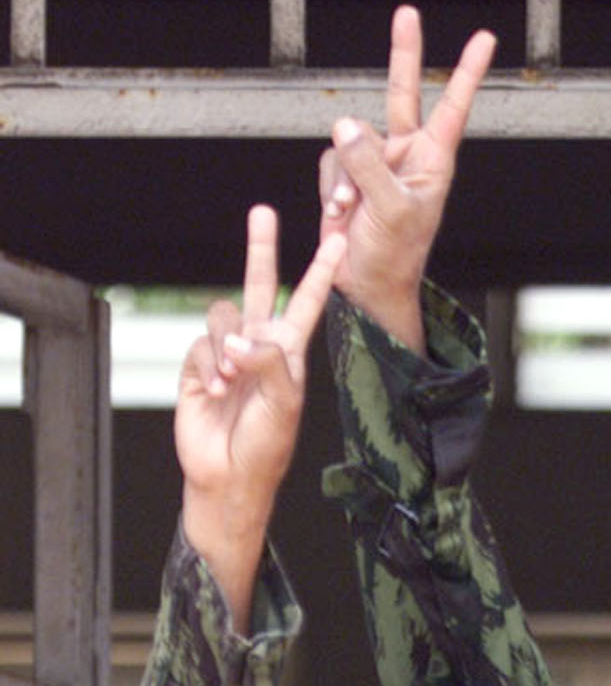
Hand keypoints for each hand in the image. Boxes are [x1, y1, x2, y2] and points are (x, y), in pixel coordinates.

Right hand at [175, 206, 346, 628]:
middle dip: (261, 249)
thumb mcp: (282, 404)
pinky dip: (208, 365)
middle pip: (259, 285)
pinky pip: (199, 346)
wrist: (229, 473)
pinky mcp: (199, 364)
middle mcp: (261, 345)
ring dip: (226, 345)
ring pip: (222, 317)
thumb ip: (269, 363)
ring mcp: (228, 353)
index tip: (336, 240)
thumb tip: (241, 338)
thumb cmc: (266, 444)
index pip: (307, 303)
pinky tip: (217, 388)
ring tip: (233, 379)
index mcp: (290, 352)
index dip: (320, 272)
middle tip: (263, 212)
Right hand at [318, 4, 495, 351]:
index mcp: (433, 161)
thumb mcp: (391, 211)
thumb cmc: (395, 255)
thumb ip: (369, 166)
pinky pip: (328, 163)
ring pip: (347, 141)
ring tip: (352, 211)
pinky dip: (329, 188)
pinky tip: (341, 213)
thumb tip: (344, 125)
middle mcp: (406, 155)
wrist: (366, 285)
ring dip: (343, 177)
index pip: (452, 107)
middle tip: (408, 12)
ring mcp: (375, 163)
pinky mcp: (346, 175)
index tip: (484, 39)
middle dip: (403, 54)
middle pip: (401, 93)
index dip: (465, 72)